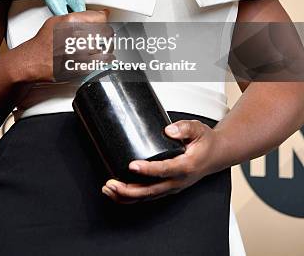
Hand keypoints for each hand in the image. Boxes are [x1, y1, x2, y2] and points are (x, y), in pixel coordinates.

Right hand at [14, 10, 114, 106]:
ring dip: (106, 47)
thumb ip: (77, 17)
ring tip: (101, 47)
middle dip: (105, 34)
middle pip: (106, 32)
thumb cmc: (43, 42)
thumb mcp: (57, 21)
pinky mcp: (82, 66)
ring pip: (106, 47)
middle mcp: (77, 36)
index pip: (101, 18)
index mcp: (71, 22)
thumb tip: (96, 14)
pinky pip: (103, 61)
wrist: (33, 61)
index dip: (104, 20)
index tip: (104, 22)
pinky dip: (105, 59)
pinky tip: (102, 57)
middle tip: (102, 35)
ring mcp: (80, 53)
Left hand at [102, 119, 226, 203]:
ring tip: (108, 189)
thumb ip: (184, 127)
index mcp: (186, 166)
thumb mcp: (199, 129)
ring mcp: (172, 187)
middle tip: (112, 183)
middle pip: (151, 191)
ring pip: (147, 197)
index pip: (164, 170)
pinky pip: (148, 196)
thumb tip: (168, 130)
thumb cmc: (206, 143)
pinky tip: (118, 193)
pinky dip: (132, 198)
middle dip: (129, 190)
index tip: (132, 165)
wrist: (215, 155)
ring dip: (127, 196)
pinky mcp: (167, 188)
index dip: (147, 170)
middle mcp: (178, 181)